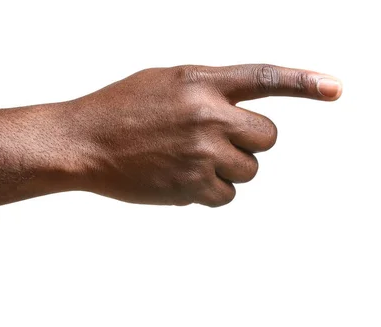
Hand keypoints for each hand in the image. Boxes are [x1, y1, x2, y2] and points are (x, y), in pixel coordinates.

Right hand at [65, 64, 341, 206]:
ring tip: (189, 160)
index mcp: (200, 82)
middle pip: (267, 137)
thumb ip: (206, 89)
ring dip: (228, 168)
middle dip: (248, 142)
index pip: (264, 78)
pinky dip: (210, 191)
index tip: (336, 89)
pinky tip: (180, 179)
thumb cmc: (117, 109)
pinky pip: (226, 196)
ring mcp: (199, 152)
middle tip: (216, 141)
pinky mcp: (189, 185)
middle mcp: (206, 115)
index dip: (305, 83)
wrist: (81, 142)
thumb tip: (237, 108)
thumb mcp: (164, 82)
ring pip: (249, 170)